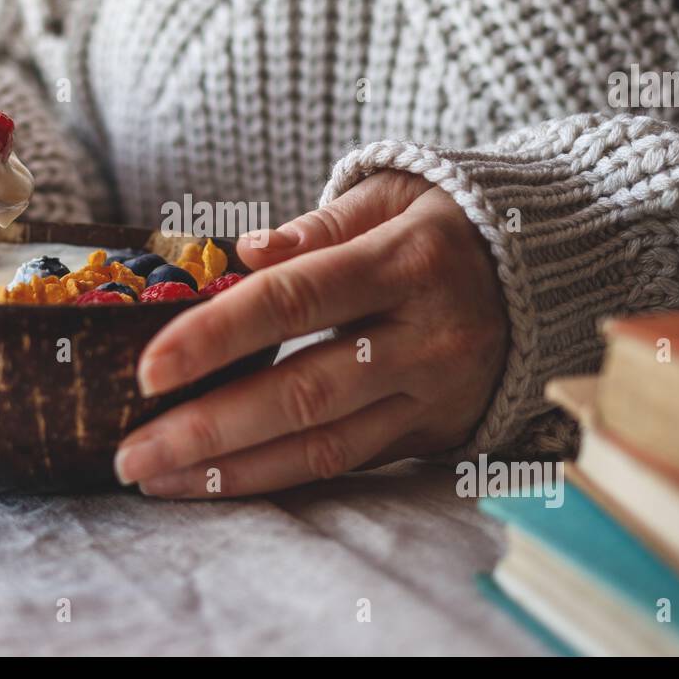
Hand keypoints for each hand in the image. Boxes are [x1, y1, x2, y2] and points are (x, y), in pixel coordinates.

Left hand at [116, 171, 508, 496]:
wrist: (548, 270)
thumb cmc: (446, 223)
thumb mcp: (393, 195)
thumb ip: (320, 225)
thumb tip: (245, 255)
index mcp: (409, 262)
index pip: (297, 301)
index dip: (218, 336)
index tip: (149, 369)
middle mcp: (427, 337)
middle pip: (304, 391)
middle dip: (209, 429)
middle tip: (130, 453)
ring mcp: (434, 395)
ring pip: (324, 446)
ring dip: (233, 471)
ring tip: (156, 480)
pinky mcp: (433, 433)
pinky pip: (348, 465)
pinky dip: (278, 477)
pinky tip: (218, 484)